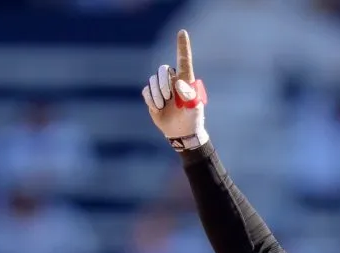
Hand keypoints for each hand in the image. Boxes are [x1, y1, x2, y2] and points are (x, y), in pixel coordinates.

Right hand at [142, 29, 208, 150]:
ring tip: (164, 106)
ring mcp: (162, 88)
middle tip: (169, 98)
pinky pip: (146, 91)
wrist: (181, 132)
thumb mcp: (194, 109)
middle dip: (163, 83)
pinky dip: (151, 100)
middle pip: (163, 70)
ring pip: (152, 81)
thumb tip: (178, 83)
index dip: (182, 46)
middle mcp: (173, 81)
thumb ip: (189, 95)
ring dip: (157, 95)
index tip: (182, 32)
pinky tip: (158, 108)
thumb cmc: (192, 119)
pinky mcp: (152, 95)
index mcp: (186, 80)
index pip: (184, 60)